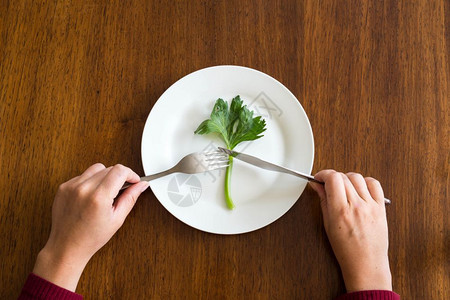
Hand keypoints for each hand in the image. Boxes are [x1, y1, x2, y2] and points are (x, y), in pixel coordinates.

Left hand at [33, 163, 148, 291]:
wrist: (66, 246)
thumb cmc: (91, 238)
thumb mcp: (117, 219)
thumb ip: (130, 198)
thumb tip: (142, 185)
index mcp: (99, 197)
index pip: (120, 171)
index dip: (131, 174)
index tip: (134, 181)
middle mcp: (84, 188)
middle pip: (109, 168)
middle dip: (119, 177)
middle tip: (120, 191)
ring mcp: (71, 186)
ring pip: (96, 168)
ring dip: (105, 177)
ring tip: (105, 193)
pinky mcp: (63, 186)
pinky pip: (83, 175)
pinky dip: (91, 181)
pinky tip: (91, 196)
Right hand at [310, 170, 391, 291]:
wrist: (366, 263)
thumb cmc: (346, 250)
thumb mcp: (328, 225)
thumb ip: (323, 201)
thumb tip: (318, 186)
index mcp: (341, 211)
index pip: (333, 178)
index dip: (323, 174)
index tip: (319, 178)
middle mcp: (357, 206)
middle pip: (343, 176)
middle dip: (333, 178)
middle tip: (328, 185)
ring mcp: (371, 206)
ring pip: (358, 177)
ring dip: (348, 179)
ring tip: (344, 189)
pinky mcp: (381, 207)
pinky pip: (375, 184)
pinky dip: (365, 182)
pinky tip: (360, 190)